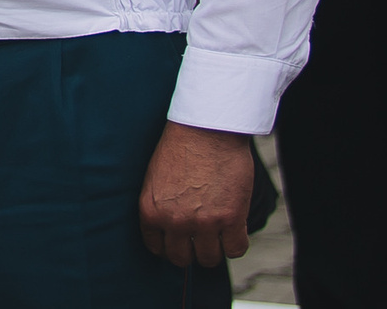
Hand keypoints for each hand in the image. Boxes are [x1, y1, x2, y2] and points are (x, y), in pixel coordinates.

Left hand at [138, 122, 252, 267]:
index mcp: (150, 210)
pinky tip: (235, 230)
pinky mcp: (230, 218)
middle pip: (181, 258)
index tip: (178, 241)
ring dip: (214, 249)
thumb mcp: (155, 178)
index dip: (169, 246)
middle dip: (190, 250)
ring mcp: (203, 222)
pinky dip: (236, 243)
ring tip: (217, 234)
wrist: (205, 128)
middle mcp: (174, 221)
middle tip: (199, 238)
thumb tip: (170, 229)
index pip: (156, 248)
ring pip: (209, 259)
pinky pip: (236, 250)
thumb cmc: (180, 147)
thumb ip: (160, 205)